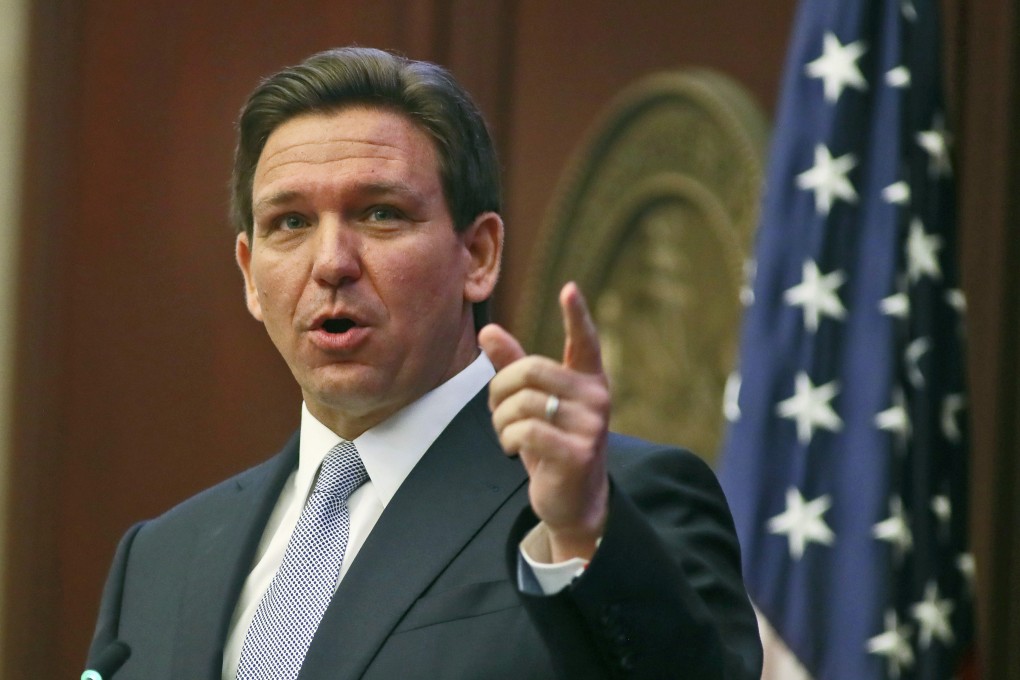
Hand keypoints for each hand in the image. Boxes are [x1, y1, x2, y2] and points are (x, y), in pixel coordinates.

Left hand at [478, 282, 609, 562]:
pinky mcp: (579, 453)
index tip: (569, 289)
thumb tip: (488, 331)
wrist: (573, 502)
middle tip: (498, 411)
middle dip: (500, 390)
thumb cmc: (552, 446)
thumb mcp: (532, 405)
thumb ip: (513, 368)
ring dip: (501, 420)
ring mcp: (591, 426)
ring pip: (523, 402)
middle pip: (531, 370)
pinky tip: (513, 451)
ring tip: (508, 434)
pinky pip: (525, 431)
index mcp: (589, 382)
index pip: (585, 342)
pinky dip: (508, 440)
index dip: (577, 315)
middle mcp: (596, 399)